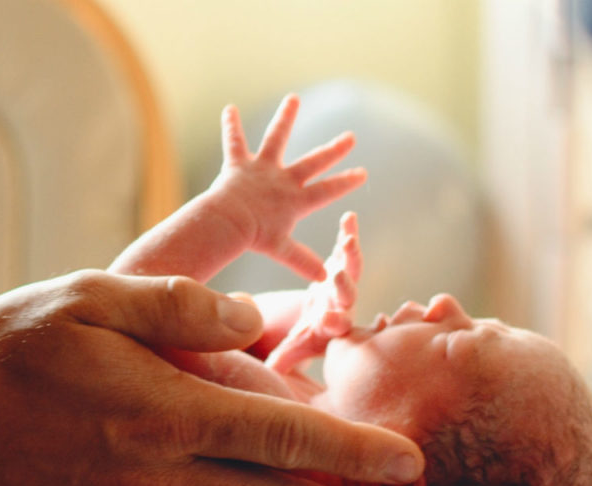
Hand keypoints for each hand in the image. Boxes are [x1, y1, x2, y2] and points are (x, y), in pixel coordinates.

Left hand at [211, 95, 366, 281]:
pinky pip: (234, 142)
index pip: (327, 191)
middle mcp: (283, 180)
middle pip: (313, 162)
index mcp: (296, 200)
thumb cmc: (255, 238)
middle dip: (333, 150)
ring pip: (277, 138)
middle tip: (350, 137)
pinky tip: (228, 108)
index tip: (362, 173)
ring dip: (285, 118)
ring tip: (293, 99)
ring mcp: (263, 169)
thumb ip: (302, 261)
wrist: (230, 222)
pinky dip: (230, 126)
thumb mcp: (281, 250)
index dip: (345, 182)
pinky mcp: (240, 164)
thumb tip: (324, 280)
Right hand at [265, 211, 362, 374]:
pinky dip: (348, 233)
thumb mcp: (291, 351)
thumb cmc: (305, 338)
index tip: (329, 321)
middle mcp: (342, 305)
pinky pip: (346, 249)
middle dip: (343, 286)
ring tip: (348, 239)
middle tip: (338, 277)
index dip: (333, 324)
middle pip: (346, 296)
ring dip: (350, 255)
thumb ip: (282, 361)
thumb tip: (269, 374)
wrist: (319, 321)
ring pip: (351, 270)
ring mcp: (343, 284)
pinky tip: (349, 217)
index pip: (335, 327)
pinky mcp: (341, 265)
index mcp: (331, 328)